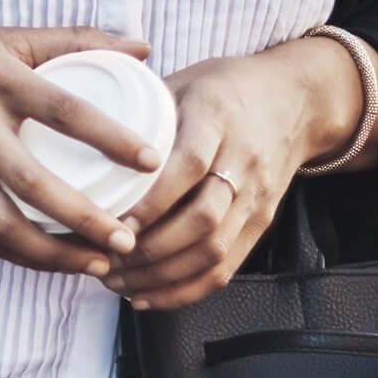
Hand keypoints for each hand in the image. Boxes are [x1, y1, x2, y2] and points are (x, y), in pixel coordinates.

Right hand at [0, 18, 159, 277]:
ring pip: (6, 224)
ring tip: (101, 264)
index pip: (64, 110)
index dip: (112, 137)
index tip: (152, 161)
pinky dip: (23, 255)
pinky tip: (57, 262)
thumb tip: (142, 48)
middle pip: (35, 183)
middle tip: (130, 238)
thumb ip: (72, 39)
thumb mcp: (0, 35)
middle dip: (87, 219)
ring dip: (56, 254)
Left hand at [107, 45, 332, 309]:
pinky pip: (226, 267)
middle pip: (202, 220)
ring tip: (116, 281)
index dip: (151, 202)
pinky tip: (148, 296)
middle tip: (103, 259)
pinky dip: (186, 290)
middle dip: (149, 250)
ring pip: (213, 251)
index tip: (113, 222)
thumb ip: (141, 106)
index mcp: (217, 120)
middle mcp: (242, 164)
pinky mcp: (260, 223)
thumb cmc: (227, 87)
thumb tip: (80, 130)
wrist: (296, 100)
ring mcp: (256, 199)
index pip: (187, 167)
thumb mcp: (185, 81)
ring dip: (161, 276)